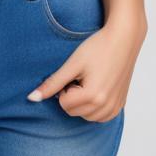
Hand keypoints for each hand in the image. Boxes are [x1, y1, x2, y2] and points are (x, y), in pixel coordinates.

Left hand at [27, 15, 146, 121]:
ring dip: (82, 102)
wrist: (123, 39)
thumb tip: (32, 98)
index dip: (64, 87)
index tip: (74, 72)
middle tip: (81, 75)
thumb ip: (52, 83)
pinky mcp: (119, 106)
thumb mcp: (72, 64)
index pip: (63, 104)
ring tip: (90, 79)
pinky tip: (97, 86)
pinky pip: (99, 116)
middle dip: (72, 95)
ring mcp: (114, 108)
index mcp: (93, 96)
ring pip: (85, 116)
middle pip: (73, 112)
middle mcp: (105, 107)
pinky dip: (93, 106)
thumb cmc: (97, 47)